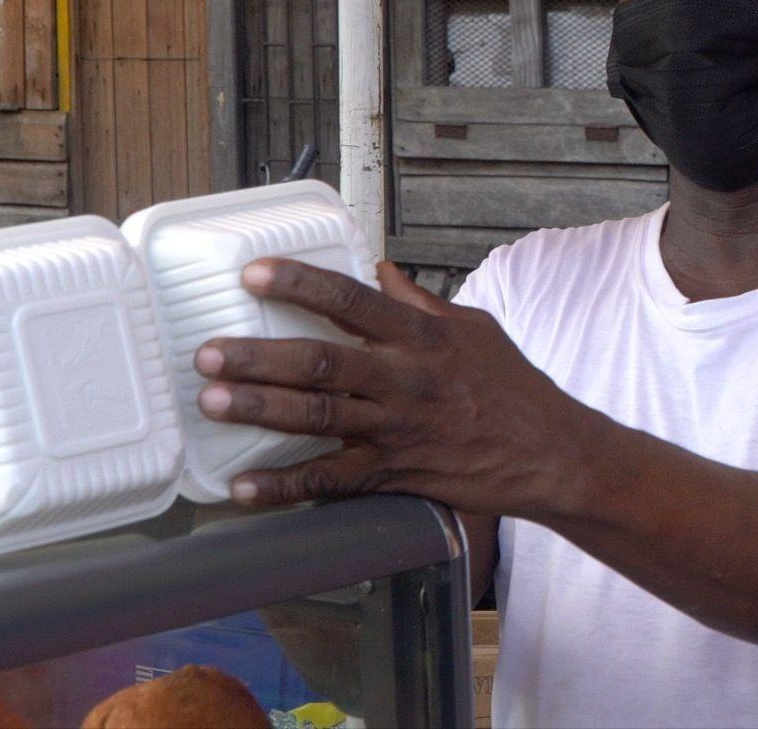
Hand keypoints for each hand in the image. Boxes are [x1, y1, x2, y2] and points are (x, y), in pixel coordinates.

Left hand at [194, 258, 606, 513]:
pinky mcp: (396, 475)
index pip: (352, 301)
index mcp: (422, 337)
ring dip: (262, 410)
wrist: (550, 454)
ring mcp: (398, 430)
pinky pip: (333, 482)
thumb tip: (380, 270)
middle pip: (322, 363)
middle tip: (208, 351)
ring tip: (212, 401)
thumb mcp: (475, 329)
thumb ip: (421, 303)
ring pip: (319, 419)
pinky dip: (286, 487)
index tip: (254, 275)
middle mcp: (406, 380)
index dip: (300, 285)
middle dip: (260, 356)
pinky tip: (245, 488)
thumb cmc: (514, 389)